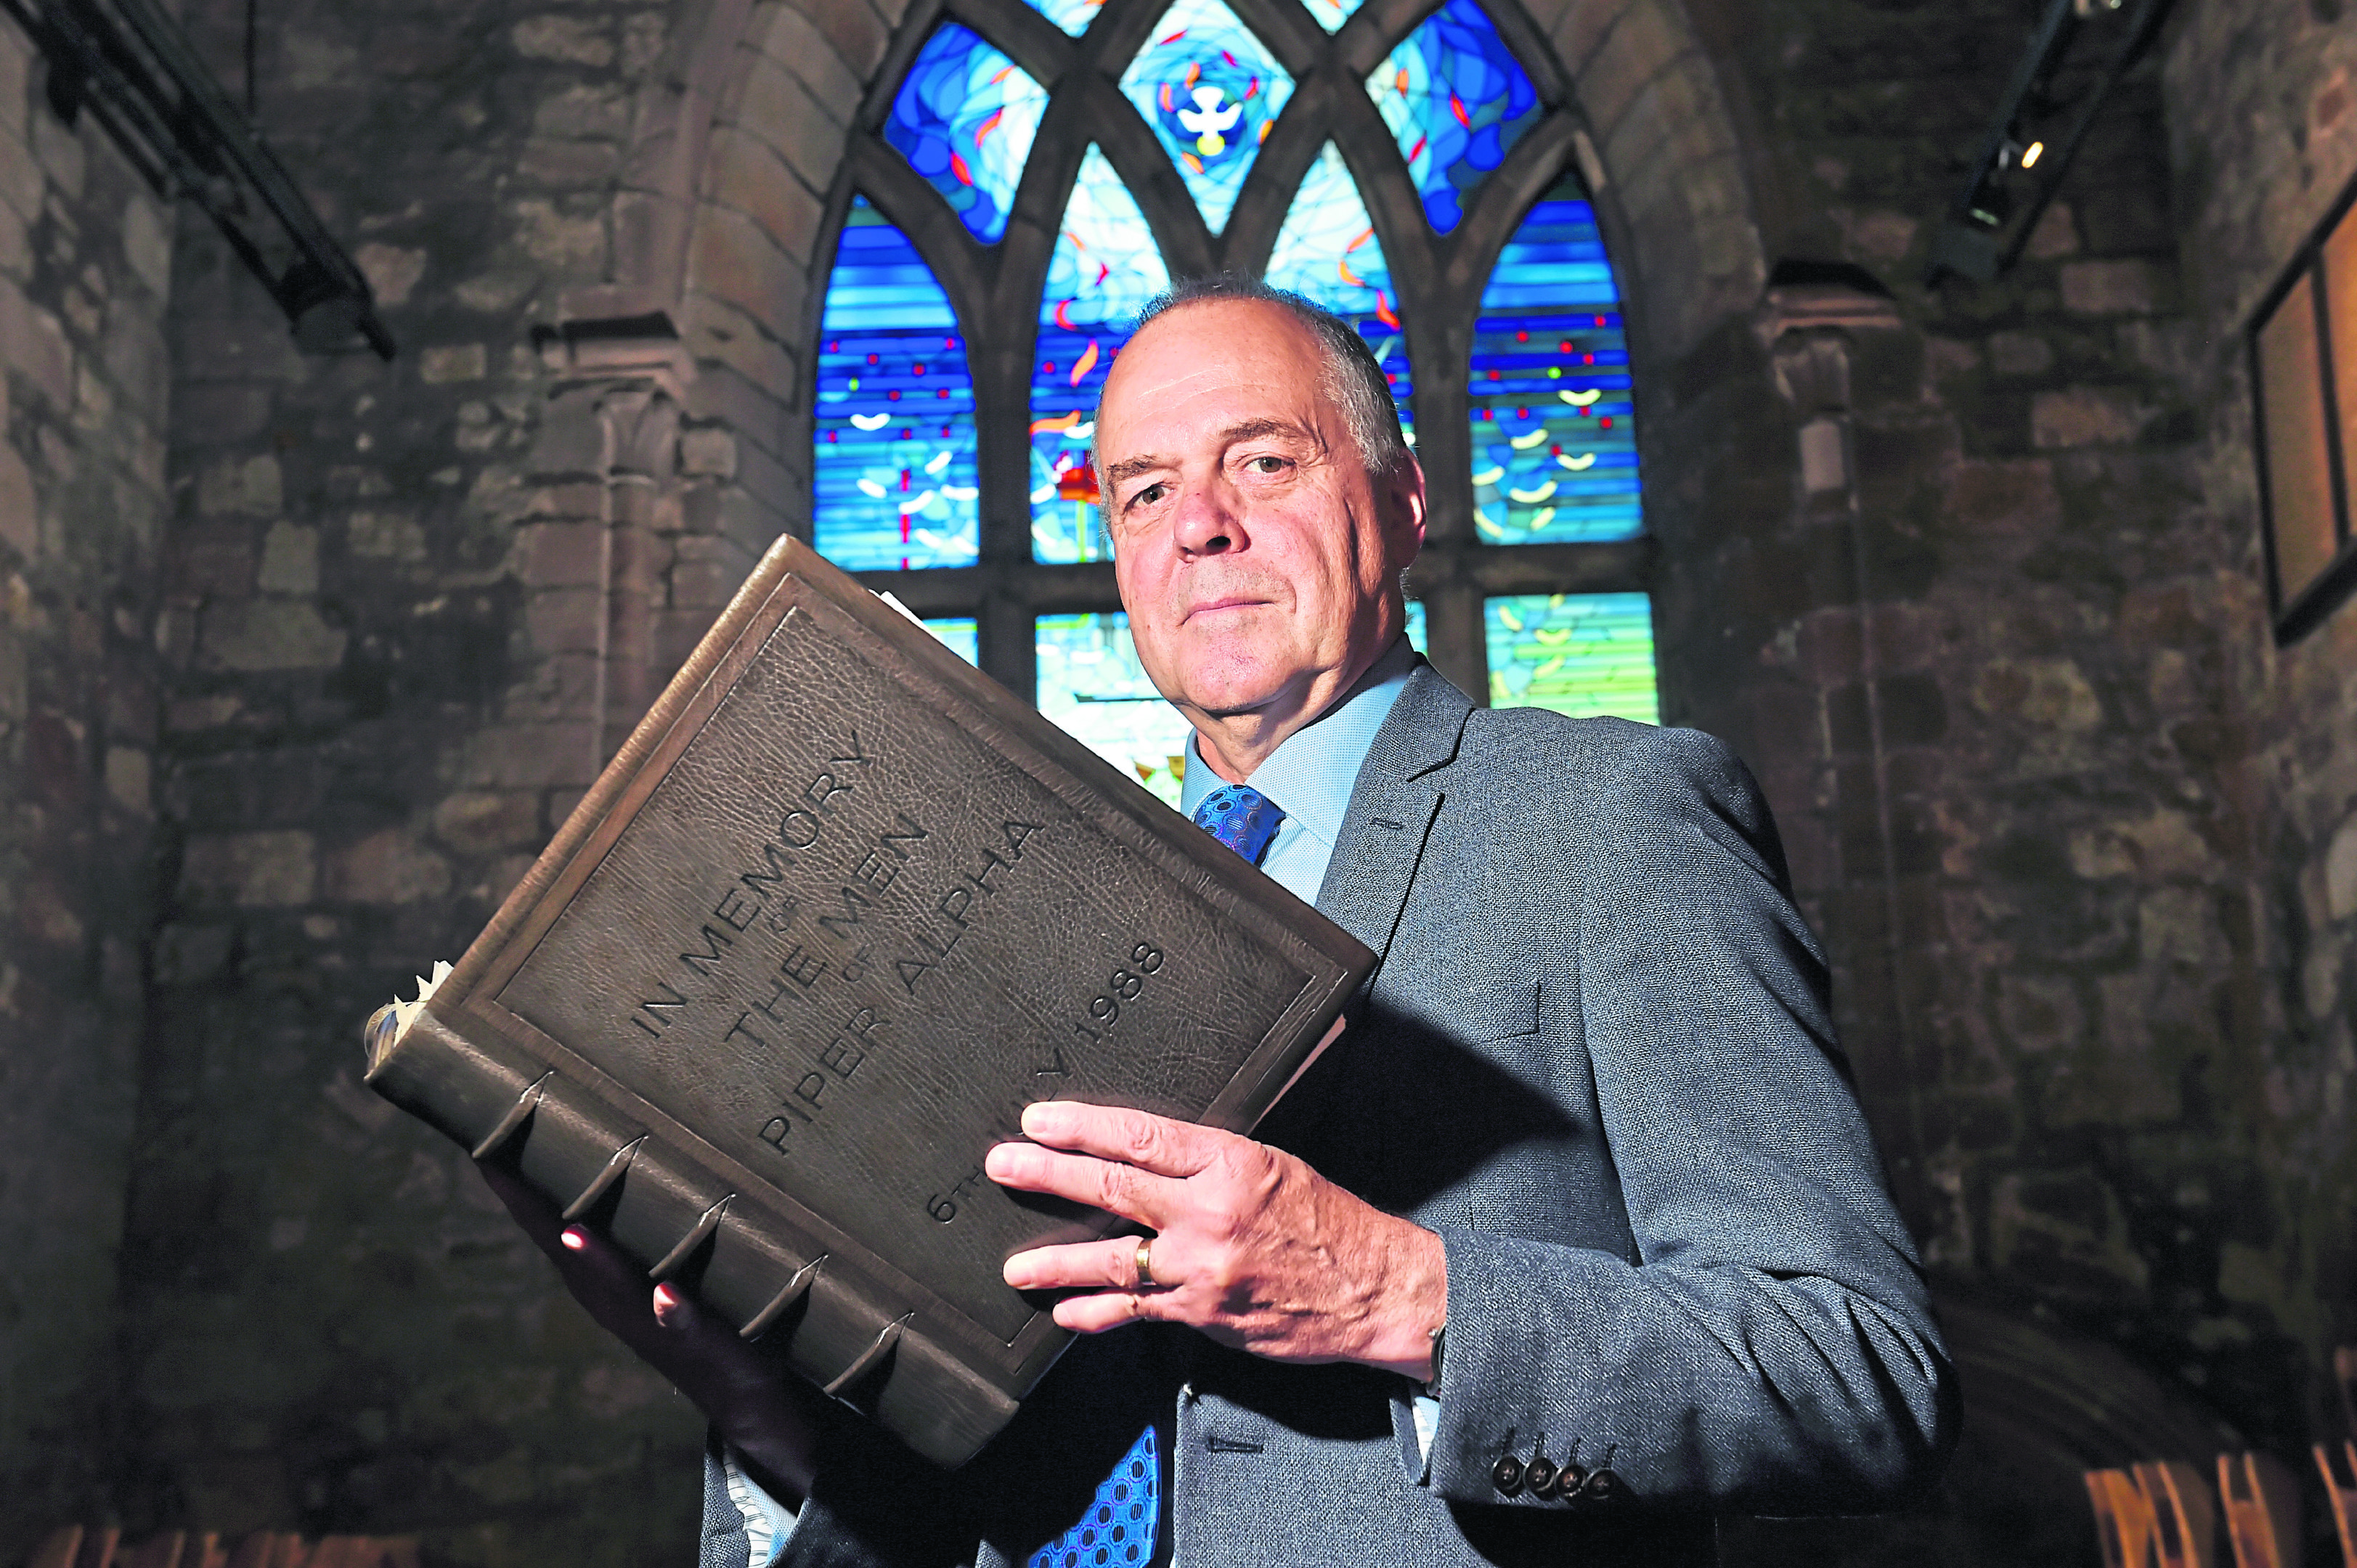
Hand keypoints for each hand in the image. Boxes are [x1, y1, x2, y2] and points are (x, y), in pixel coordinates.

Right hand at [475, 1159, 827, 1505]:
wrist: (746, 1395)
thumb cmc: (701, 1301)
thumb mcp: (670, 1248)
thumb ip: (650, 1200)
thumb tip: (639, 1125)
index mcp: (603, 1271)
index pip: (552, 1217)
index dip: (517, 1180)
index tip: (485, 1130)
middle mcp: (615, 1298)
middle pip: (566, 1247)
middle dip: (532, 1206)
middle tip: (495, 1158)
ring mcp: (655, 1324)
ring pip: (617, 1289)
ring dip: (594, 1262)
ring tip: (569, 1230)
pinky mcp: (704, 1344)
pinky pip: (686, 1328)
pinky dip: (672, 1312)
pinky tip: (665, 1296)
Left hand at [985, 1101, 1445, 1376]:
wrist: (1375, 1289)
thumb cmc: (1329, 1222)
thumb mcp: (1276, 1165)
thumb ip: (1212, 1160)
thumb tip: (1148, 1147)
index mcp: (1231, 1162)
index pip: (1141, 1135)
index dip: (1083, 1126)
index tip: (1040, 1120)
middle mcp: (1211, 1212)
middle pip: (1113, 1188)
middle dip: (1050, 1175)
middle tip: (1004, 1165)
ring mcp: (1203, 1267)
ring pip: (1114, 1260)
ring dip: (1057, 1262)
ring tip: (1016, 1265)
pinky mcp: (1204, 1313)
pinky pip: (1137, 1311)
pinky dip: (1097, 1314)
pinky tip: (1067, 1312)